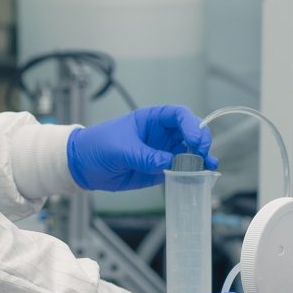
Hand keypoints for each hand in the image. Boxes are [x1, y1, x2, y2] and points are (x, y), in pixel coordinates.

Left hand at [66, 105, 215, 191]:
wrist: (84, 166)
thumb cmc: (98, 146)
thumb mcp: (119, 149)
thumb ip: (143, 156)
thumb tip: (167, 163)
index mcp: (150, 119)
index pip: (177, 115)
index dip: (190, 124)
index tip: (194, 139)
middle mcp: (161, 134)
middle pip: (189, 132)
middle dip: (200, 139)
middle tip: (202, 152)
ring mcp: (162, 151)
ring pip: (189, 152)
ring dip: (201, 158)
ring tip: (209, 166)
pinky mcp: (160, 169)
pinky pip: (181, 170)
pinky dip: (192, 173)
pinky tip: (201, 176)